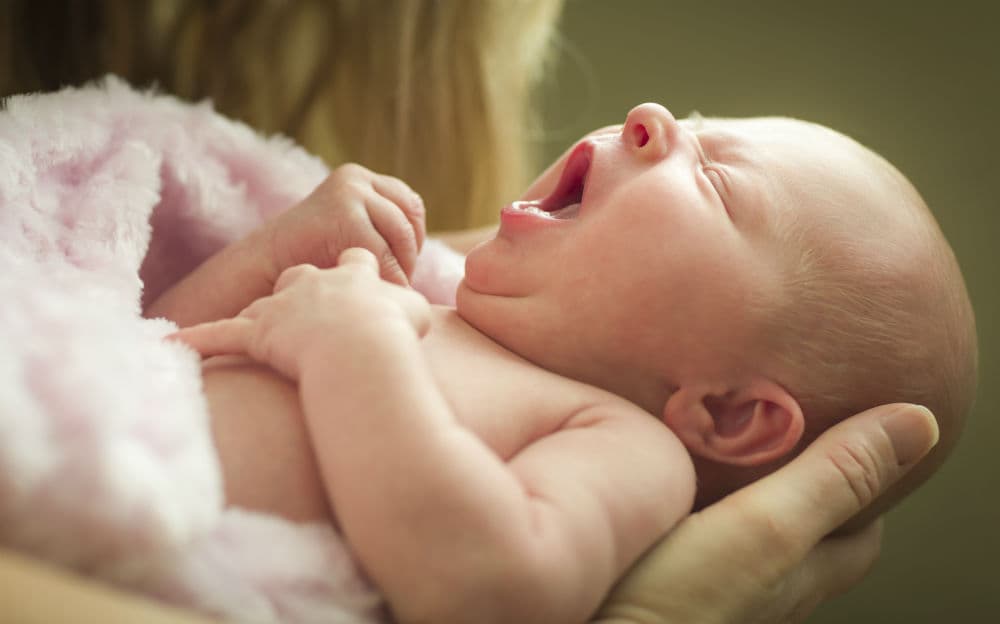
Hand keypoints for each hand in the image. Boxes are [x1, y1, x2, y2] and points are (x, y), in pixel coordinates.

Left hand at [170, 248, 430, 378]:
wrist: (361, 344)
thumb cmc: (393, 332)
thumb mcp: (415, 314)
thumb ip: (414, 306)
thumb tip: (424, 311)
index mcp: (354, 269)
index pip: (353, 258)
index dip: (356, 267)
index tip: (358, 274)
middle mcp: (314, 278)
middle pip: (302, 273)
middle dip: (303, 284)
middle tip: (306, 303)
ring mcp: (283, 303)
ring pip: (266, 301)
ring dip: (260, 311)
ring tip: (257, 322)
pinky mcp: (257, 332)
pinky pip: (221, 335)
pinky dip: (198, 340)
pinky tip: (172, 344)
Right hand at [264, 164, 425, 286]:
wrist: (262, 267)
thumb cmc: (309, 259)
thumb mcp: (350, 230)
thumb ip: (381, 227)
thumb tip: (436, 247)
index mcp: (360, 178)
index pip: (410, 207)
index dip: (412, 240)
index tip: (400, 267)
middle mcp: (357, 180)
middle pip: (410, 221)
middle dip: (408, 257)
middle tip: (395, 284)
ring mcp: (351, 194)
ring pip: (402, 238)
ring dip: (401, 270)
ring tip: (384, 291)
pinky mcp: (346, 216)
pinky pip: (386, 255)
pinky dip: (388, 280)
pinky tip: (374, 295)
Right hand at [593, 403, 939, 623]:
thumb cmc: (672, 604)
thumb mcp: (765, 528)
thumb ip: (832, 477)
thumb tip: (919, 423)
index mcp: (796, 570)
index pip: (859, 528)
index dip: (864, 477)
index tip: (849, 427)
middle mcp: (761, 588)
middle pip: (804, 531)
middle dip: (804, 478)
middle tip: (784, 426)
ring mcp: (711, 589)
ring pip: (747, 535)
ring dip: (746, 490)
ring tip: (723, 444)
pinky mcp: (662, 583)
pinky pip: (697, 538)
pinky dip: (696, 505)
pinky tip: (664, 485)